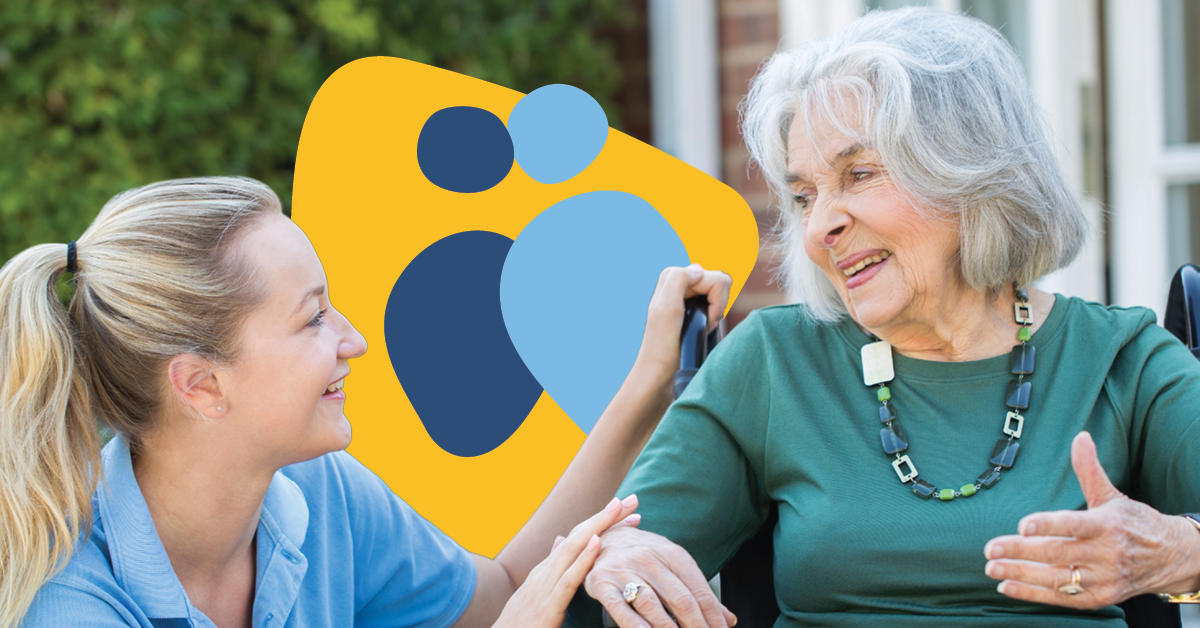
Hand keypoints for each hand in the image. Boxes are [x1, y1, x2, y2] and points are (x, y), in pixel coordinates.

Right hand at [493, 497, 641, 627]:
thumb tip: (560, 540)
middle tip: (632, 499)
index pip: (578, 537)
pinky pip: (568, 580)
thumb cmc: (521, 623)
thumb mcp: (538, 591)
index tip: (625, 510)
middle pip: (579, 536)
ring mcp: (545, 586)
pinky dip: (583, 560)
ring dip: (598, 526)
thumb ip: (551, 567)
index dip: (602, 522)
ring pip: (574, 549)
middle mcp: (546, 571)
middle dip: (606, 516)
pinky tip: (598, 544)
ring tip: (618, 509)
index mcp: (547, 569)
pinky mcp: (548, 607)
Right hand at [584, 526, 735, 627]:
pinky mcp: (602, 583)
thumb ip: (698, 592)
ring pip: (652, 604)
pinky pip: (620, 608)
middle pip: (680, 599)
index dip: (714, 618)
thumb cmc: (645, 557)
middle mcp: (649, 558)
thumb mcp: (673, 565)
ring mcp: (624, 570)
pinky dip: (636, 626)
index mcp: (672, 553)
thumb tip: (728, 619)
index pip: (699, 591)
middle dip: (697, 627)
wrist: (601, 536)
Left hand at [636, 264, 732, 376]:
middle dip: (718, 304)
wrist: (659, 373)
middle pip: (720, 282)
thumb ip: (679, 279)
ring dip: (716, 312)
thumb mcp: (666, 308)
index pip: (716, 278)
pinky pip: (717, 303)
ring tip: (702, 327)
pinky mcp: (694, 308)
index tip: (703, 320)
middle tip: (704, 323)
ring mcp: (688, 296)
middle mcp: (681, 283)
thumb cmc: (662, 346)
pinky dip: (715, 317)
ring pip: (721, 293)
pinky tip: (703, 329)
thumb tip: (700, 271)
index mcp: (673, 277)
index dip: (716, 301)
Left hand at [984, 431, 1199, 607]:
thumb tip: (1080, 437)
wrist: (1171, 558)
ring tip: (992, 567)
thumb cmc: (1135, 524)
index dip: (1047, 525)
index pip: (1073, 525)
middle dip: (1020, 551)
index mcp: (1107, 525)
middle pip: (1057, 553)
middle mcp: (1106, 554)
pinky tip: (1008, 586)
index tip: (1022, 525)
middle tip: (990, 548)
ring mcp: (1103, 579)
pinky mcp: (1100, 598)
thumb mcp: (1112, 496)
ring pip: (1056, 578)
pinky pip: (1062, 598)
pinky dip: (1033, 594)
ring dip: (1020, 574)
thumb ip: (1090, 470)